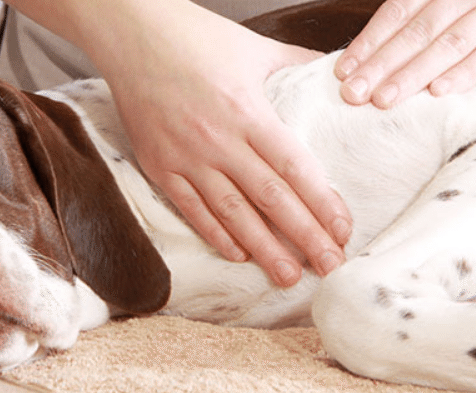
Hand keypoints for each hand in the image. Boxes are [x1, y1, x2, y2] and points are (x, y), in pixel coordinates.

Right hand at [96, 3, 351, 285]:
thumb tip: (341, 76)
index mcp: (248, 112)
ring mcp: (186, 156)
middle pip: (269, 199)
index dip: (321, 203)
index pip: (294, 168)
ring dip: (262, 249)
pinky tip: (239, 254)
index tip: (342, 230)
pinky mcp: (159, 165)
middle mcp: (218, 140)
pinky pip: (191, 208)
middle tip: (330, 266)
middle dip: (303, 237)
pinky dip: (215, 234)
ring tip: (287, 276)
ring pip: (231, 213)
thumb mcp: (257, 48)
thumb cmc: (197, 38)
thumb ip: (299, 66)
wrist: (133, 34)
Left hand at [335, 0, 475, 107]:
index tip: (344, 70)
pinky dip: (467, 71)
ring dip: (414, 73)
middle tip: (354, 94)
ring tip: (385, 99)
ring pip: (450, 42)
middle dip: (382, 64)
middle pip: (418, 30)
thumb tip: (382, 52)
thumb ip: (430, 10)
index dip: (370, 41)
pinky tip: (439, 91)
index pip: (399, 11)